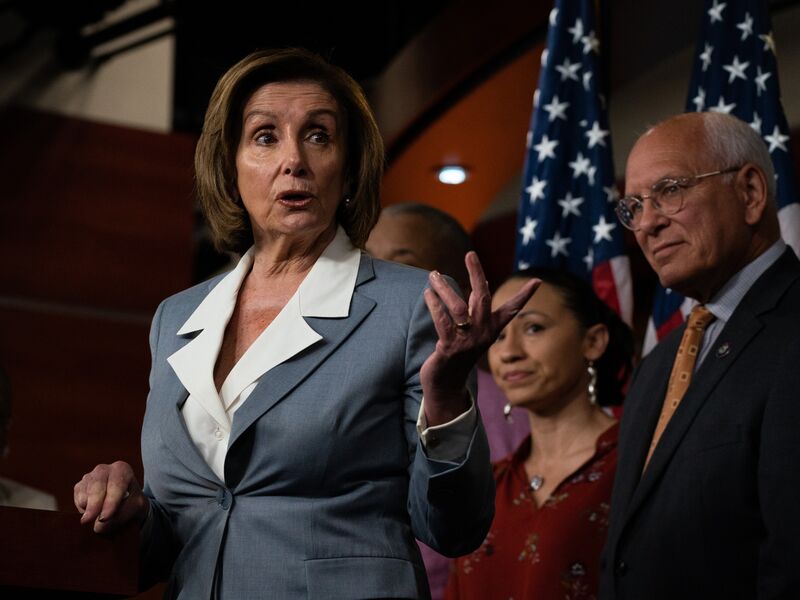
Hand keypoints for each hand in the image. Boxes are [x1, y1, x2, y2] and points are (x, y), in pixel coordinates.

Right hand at [74, 461, 148, 533]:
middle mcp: (104, 470)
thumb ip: (120, 515)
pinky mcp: (79, 486)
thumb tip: (98, 526)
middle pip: (96, 486)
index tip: (105, 518)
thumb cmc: (132, 502)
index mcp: (122, 470)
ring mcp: (90, 476)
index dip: (110, 502)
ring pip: (84, 493)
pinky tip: (93, 511)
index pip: (116, 484)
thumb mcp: (135, 508)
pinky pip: (77, 499)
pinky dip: (82, 509)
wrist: (126, 502)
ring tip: (98, 517)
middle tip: (89, 521)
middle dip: (93, 505)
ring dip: (88, 508)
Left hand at [420, 251, 539, 425]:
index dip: (524, 296)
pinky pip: (443, 322)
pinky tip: (428, 293)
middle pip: (483, 298)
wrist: (446, 385)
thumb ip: (477, 310)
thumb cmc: (458, 353)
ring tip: (433, 274)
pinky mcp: (450, 349)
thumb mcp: (473, 332)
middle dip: (477, 274)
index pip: (512, 310)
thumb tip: (483, 285)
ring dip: (444, 288)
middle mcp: (482, 334)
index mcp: (491, 329)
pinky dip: (434, 305)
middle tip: (470, 254)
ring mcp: (467, 341)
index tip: (538, 281)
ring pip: (458, 307)